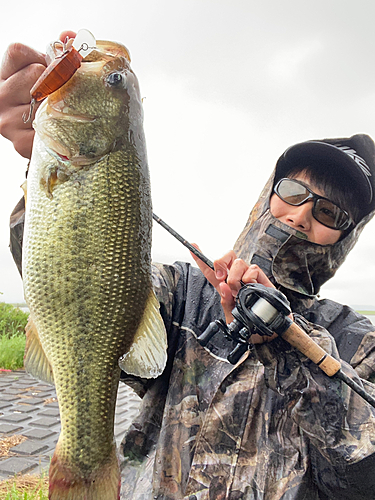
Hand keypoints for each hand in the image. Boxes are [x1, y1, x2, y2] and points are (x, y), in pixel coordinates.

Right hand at [0, 31, 75, 158]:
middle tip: (59, 95)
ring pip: (46, 100)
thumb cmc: (49, 101)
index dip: (41, 57)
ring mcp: (7, 122)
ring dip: (60, 105)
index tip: (49, 69)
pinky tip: (59, 129)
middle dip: (55, 82)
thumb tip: (69, 37)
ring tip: (59, 112)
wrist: (53, 141)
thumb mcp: (49, 72)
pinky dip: (61, 127)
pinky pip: (50, 127)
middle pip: (36, 74)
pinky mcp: (21, 143)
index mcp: (2, 75)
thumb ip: (58, 52)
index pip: (18, 52)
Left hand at [191, 247, 276, 343]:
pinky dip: (249, 277)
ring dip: (235, 277)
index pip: (210, 271)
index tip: (192, 247)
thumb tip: (223, 287)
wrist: (269, 330)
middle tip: (221, 277)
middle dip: (220, 262)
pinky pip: (253, 268)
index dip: (200, 259)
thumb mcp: (233, 318)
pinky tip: (250, 287)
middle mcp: (236, 278)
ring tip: (238, 291)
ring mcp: (248, 277)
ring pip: (238, 262)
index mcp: (225, 287)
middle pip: (226, 257)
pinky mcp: (261, 278)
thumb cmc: (251, 325)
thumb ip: (226, 304)